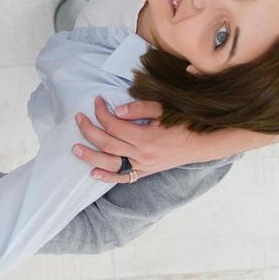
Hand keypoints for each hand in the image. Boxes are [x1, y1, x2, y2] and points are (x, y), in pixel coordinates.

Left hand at [71, 98, 232, 183]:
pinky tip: (94, 173)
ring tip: (75, 148)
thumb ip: (140, 109)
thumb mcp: (164, 109)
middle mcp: (142, 155)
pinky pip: (125, 178)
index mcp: (146, 137)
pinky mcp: (147, 172)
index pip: (115, 125)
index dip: (102, 112)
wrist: (203, 143)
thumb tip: (117, 110)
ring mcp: (144, 166)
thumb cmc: (184, 122)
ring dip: (91, 156)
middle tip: (78, 118)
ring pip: (111, 164)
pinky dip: (108, 178)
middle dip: (89, 130)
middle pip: (108, 144)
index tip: (96, 101)